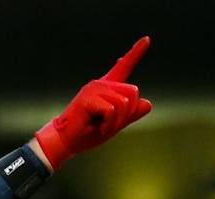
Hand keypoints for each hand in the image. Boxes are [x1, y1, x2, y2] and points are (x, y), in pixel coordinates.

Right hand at [35, 38, 153, 167]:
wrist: (67, 142)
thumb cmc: (88, 133)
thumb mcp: (115, 124)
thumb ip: (131, 114)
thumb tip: (147, 103)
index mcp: (108, 88)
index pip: (124, 67)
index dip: (136, 53)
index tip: (147, 39)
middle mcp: (102, 84)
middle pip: (133, 92)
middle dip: (127, 113)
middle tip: (111, 124)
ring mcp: (94, 89)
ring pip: (123, 103)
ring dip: (117, 122)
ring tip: (102, 126)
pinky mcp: (87, 98)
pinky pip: (111, 111)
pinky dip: (109, 125)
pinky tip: (98, 127)